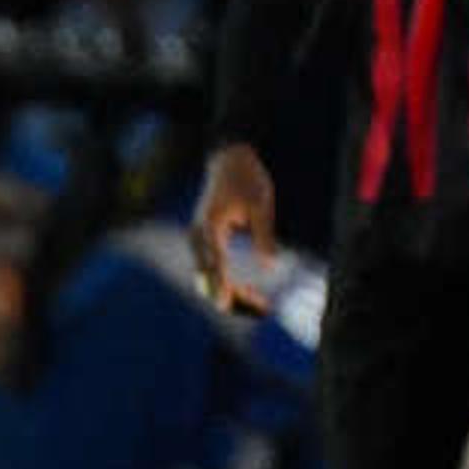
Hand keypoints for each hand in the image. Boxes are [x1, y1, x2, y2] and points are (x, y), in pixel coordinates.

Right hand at [192, 142, 279, 313]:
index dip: (219, 284)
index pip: (213, 261)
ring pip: (209, 279)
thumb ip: (264, 234)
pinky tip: (251, 296)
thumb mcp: (261, 204)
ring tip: (263, 307)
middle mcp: (198, 235)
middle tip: (263, 309)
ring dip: (231, 295)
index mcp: (210, 224)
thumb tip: (270, 265)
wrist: (227, 159)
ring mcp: (199, 240)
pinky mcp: (205, 243)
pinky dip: (228, 285)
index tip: (224, 305)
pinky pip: (213, 271)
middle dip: (232, 298)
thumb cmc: (246, 178)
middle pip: (207, 277)